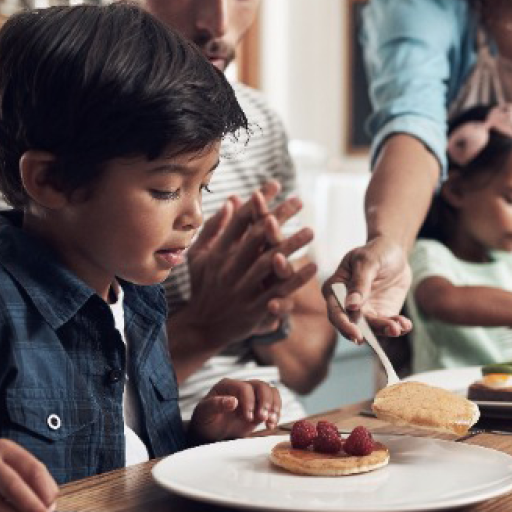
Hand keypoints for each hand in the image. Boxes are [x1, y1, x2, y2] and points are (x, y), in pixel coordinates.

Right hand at [182, 182, 317, 345]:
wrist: (202, 327)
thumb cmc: (204, 286)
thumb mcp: (200, 256)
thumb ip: (214, 228)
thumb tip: (231, 200)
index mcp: (217, 254)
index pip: (239, 221)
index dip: (257, 201)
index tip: (276, 184)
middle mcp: (228, 269)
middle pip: (256, 237)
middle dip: (278, 216)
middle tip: (299, 200)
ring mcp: (241, 289)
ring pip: (268, 263)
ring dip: (290, 246)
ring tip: (310, 231)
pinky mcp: (254, 309)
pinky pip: (278, 291)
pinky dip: (295, 279)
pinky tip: (312, 266)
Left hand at [189, 379, 281, 441]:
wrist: (210, 432)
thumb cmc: (205, 421)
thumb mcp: (205, 414)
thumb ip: (216, 405)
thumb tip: (233, 401)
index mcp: (227, 385)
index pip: (244, 387)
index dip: (249, 401)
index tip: (248, 418)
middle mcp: (242, 387)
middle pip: (261, 386)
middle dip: (265, 402)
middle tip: (263, 418)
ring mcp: (252, 396)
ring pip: (270, 392)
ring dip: (274, 406)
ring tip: (270, 422)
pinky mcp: (259, 407)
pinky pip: (273, 403)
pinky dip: (276, 413)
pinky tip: (271, 424)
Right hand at [324, 236, 412, 342]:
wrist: (394, 252)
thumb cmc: (376, 251)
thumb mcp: (367, 261)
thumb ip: (359, 282)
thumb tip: (351, 306)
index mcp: (335, 289)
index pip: (335, 312)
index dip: (344, 325)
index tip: (357, 335)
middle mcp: (347, 305)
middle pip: (354, 325)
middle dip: (371, 332)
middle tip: (389, 330)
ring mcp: (364, 312)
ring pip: (373, 328)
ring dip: (387, 330)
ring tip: (400, 326)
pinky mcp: (381, 315)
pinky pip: (387, 325)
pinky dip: (397, 327)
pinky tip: (406, 324)